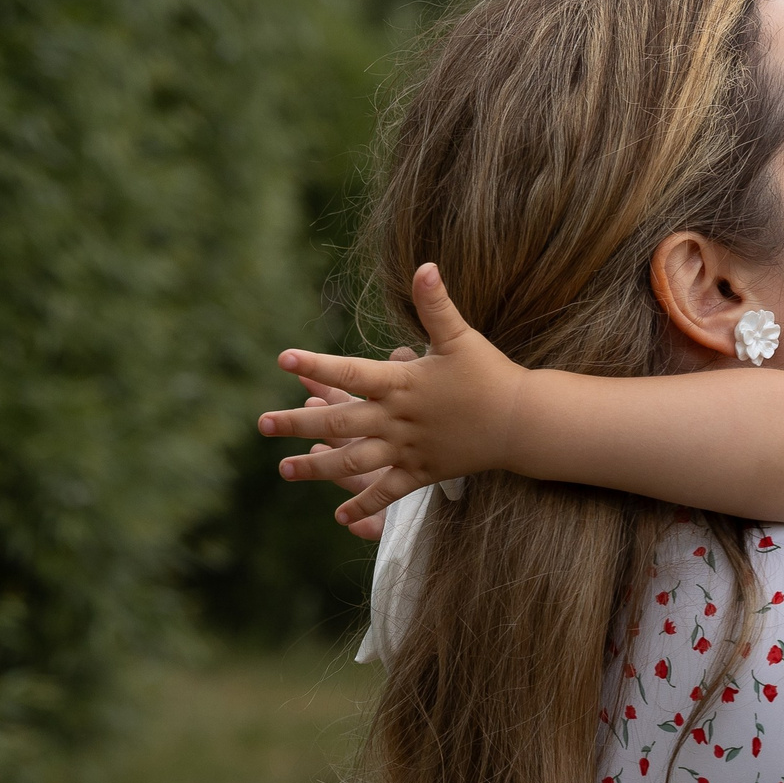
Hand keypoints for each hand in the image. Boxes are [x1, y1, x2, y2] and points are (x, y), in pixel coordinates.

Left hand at [258, 263, 532, 526]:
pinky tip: (340, 517)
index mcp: (402, 383)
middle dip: (297, 425)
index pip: (351, 373)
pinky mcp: (423, 472)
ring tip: (284, 470)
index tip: (282, 360)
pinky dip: (365, 505)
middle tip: (262, 425)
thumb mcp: (461, 337)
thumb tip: (424, 265)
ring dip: (317, 468)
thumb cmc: (490, 375)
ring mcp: (408, 449)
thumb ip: (435, 304)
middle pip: (339, 423)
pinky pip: (389, 492)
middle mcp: (398, 419)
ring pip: (354, 462)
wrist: (522, 422)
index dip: (316, 365)